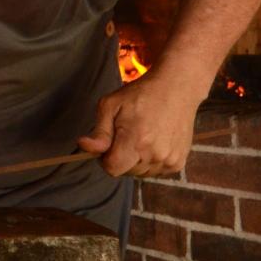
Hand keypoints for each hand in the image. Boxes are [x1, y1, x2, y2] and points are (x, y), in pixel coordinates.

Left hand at [77, 71, 204, 176]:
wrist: (176, 87)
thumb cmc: (139, 94)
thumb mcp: (111, 105)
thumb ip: (99, 131)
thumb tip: (83, 146)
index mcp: (136, 140)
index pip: (112, 168)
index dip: (105, 158)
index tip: (108, 143)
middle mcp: (154, 154)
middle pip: (125, 171)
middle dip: (120, 157)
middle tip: (127, 134)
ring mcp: (168, 160)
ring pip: (140, 173)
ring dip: (136, 160)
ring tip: (142, 135)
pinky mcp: (178, 163)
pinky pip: (155, 171)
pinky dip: (151, 160)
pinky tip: (155, 140)